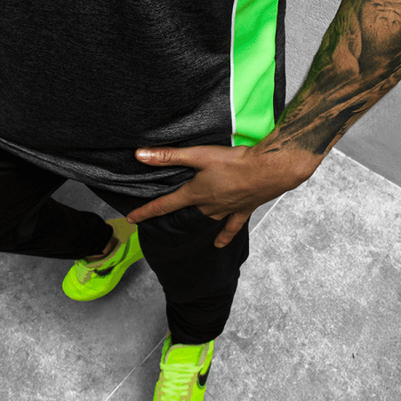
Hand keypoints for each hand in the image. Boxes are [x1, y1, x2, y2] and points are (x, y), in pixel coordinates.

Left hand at [126, 141, 323, 247]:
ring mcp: (226, 210)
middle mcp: (209, 206)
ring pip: (206, 220)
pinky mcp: (242, 209)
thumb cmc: (234, 162)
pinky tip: (218, 245)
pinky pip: (230, 227)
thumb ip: (170, 156)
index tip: (131, 220)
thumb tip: (141, 155)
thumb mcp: (199, 155)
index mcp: (196, 193)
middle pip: (185, 214)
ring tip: (185, 227)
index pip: (164, 205)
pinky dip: (224, 236)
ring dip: (194, 223)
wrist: (268, 170)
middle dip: (171, 217)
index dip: (146, 212)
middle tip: (158, 222)